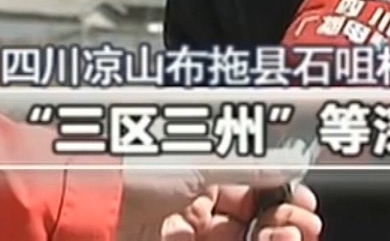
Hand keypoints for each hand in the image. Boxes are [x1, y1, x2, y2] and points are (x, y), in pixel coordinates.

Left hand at [119, 172, 320, 240]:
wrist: (85, 202)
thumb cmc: (135, 165)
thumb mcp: (203, 157)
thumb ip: (251, 162)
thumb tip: (290, 158)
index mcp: (194, 161)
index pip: (248, 180)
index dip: (278, 190)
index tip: (303, 202)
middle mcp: (188, 194)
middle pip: (247, 212)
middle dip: (281, 217)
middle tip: (304, 224)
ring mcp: (180, 227)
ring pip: (237, 235)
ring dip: (270, 234)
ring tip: (291, 234)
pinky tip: (271, 240)